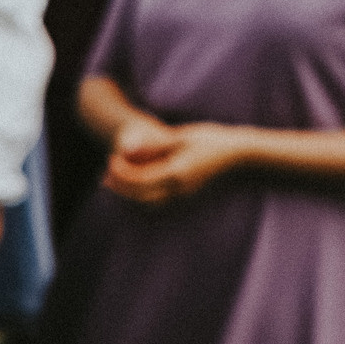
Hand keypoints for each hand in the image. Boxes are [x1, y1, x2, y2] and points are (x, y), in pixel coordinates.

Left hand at [105, 122, 242, 204]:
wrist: (239, 156)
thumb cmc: (213, 140)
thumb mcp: (182, 137)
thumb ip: (155, 145)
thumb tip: (129, 148)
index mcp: (176, 172)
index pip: (138, 179)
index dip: (120, 172)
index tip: (110, 159)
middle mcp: (178, 190)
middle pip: (139, 198)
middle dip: (119, 189)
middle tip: (105, 177)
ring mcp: (183, 196)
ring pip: (147, 206)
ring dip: (128, 197)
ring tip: (114, 184)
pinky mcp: (185, 197)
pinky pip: (157, 205)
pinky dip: (141, 199)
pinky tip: (134, 189)